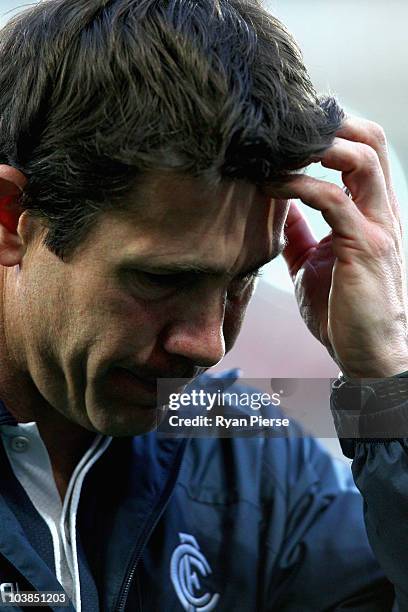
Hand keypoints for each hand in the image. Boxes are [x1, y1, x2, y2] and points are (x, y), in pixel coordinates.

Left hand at [267, 117, 407, 377]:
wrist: (367, 355)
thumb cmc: (342, 311)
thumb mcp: (313, 263)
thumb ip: (301, 233)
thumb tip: (277, 206)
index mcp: (369, 212)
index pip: (362, 150)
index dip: (330, 130)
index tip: (289, 127)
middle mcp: (380, 211)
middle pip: (370, 140)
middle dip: (330, 122)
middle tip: (285, 126)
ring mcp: (377, 226)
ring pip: (362, 158)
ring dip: (319, 144)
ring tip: (279, 147)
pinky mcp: (365, 247)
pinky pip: (334, 200)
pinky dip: (300, 185)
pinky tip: (272, 185)